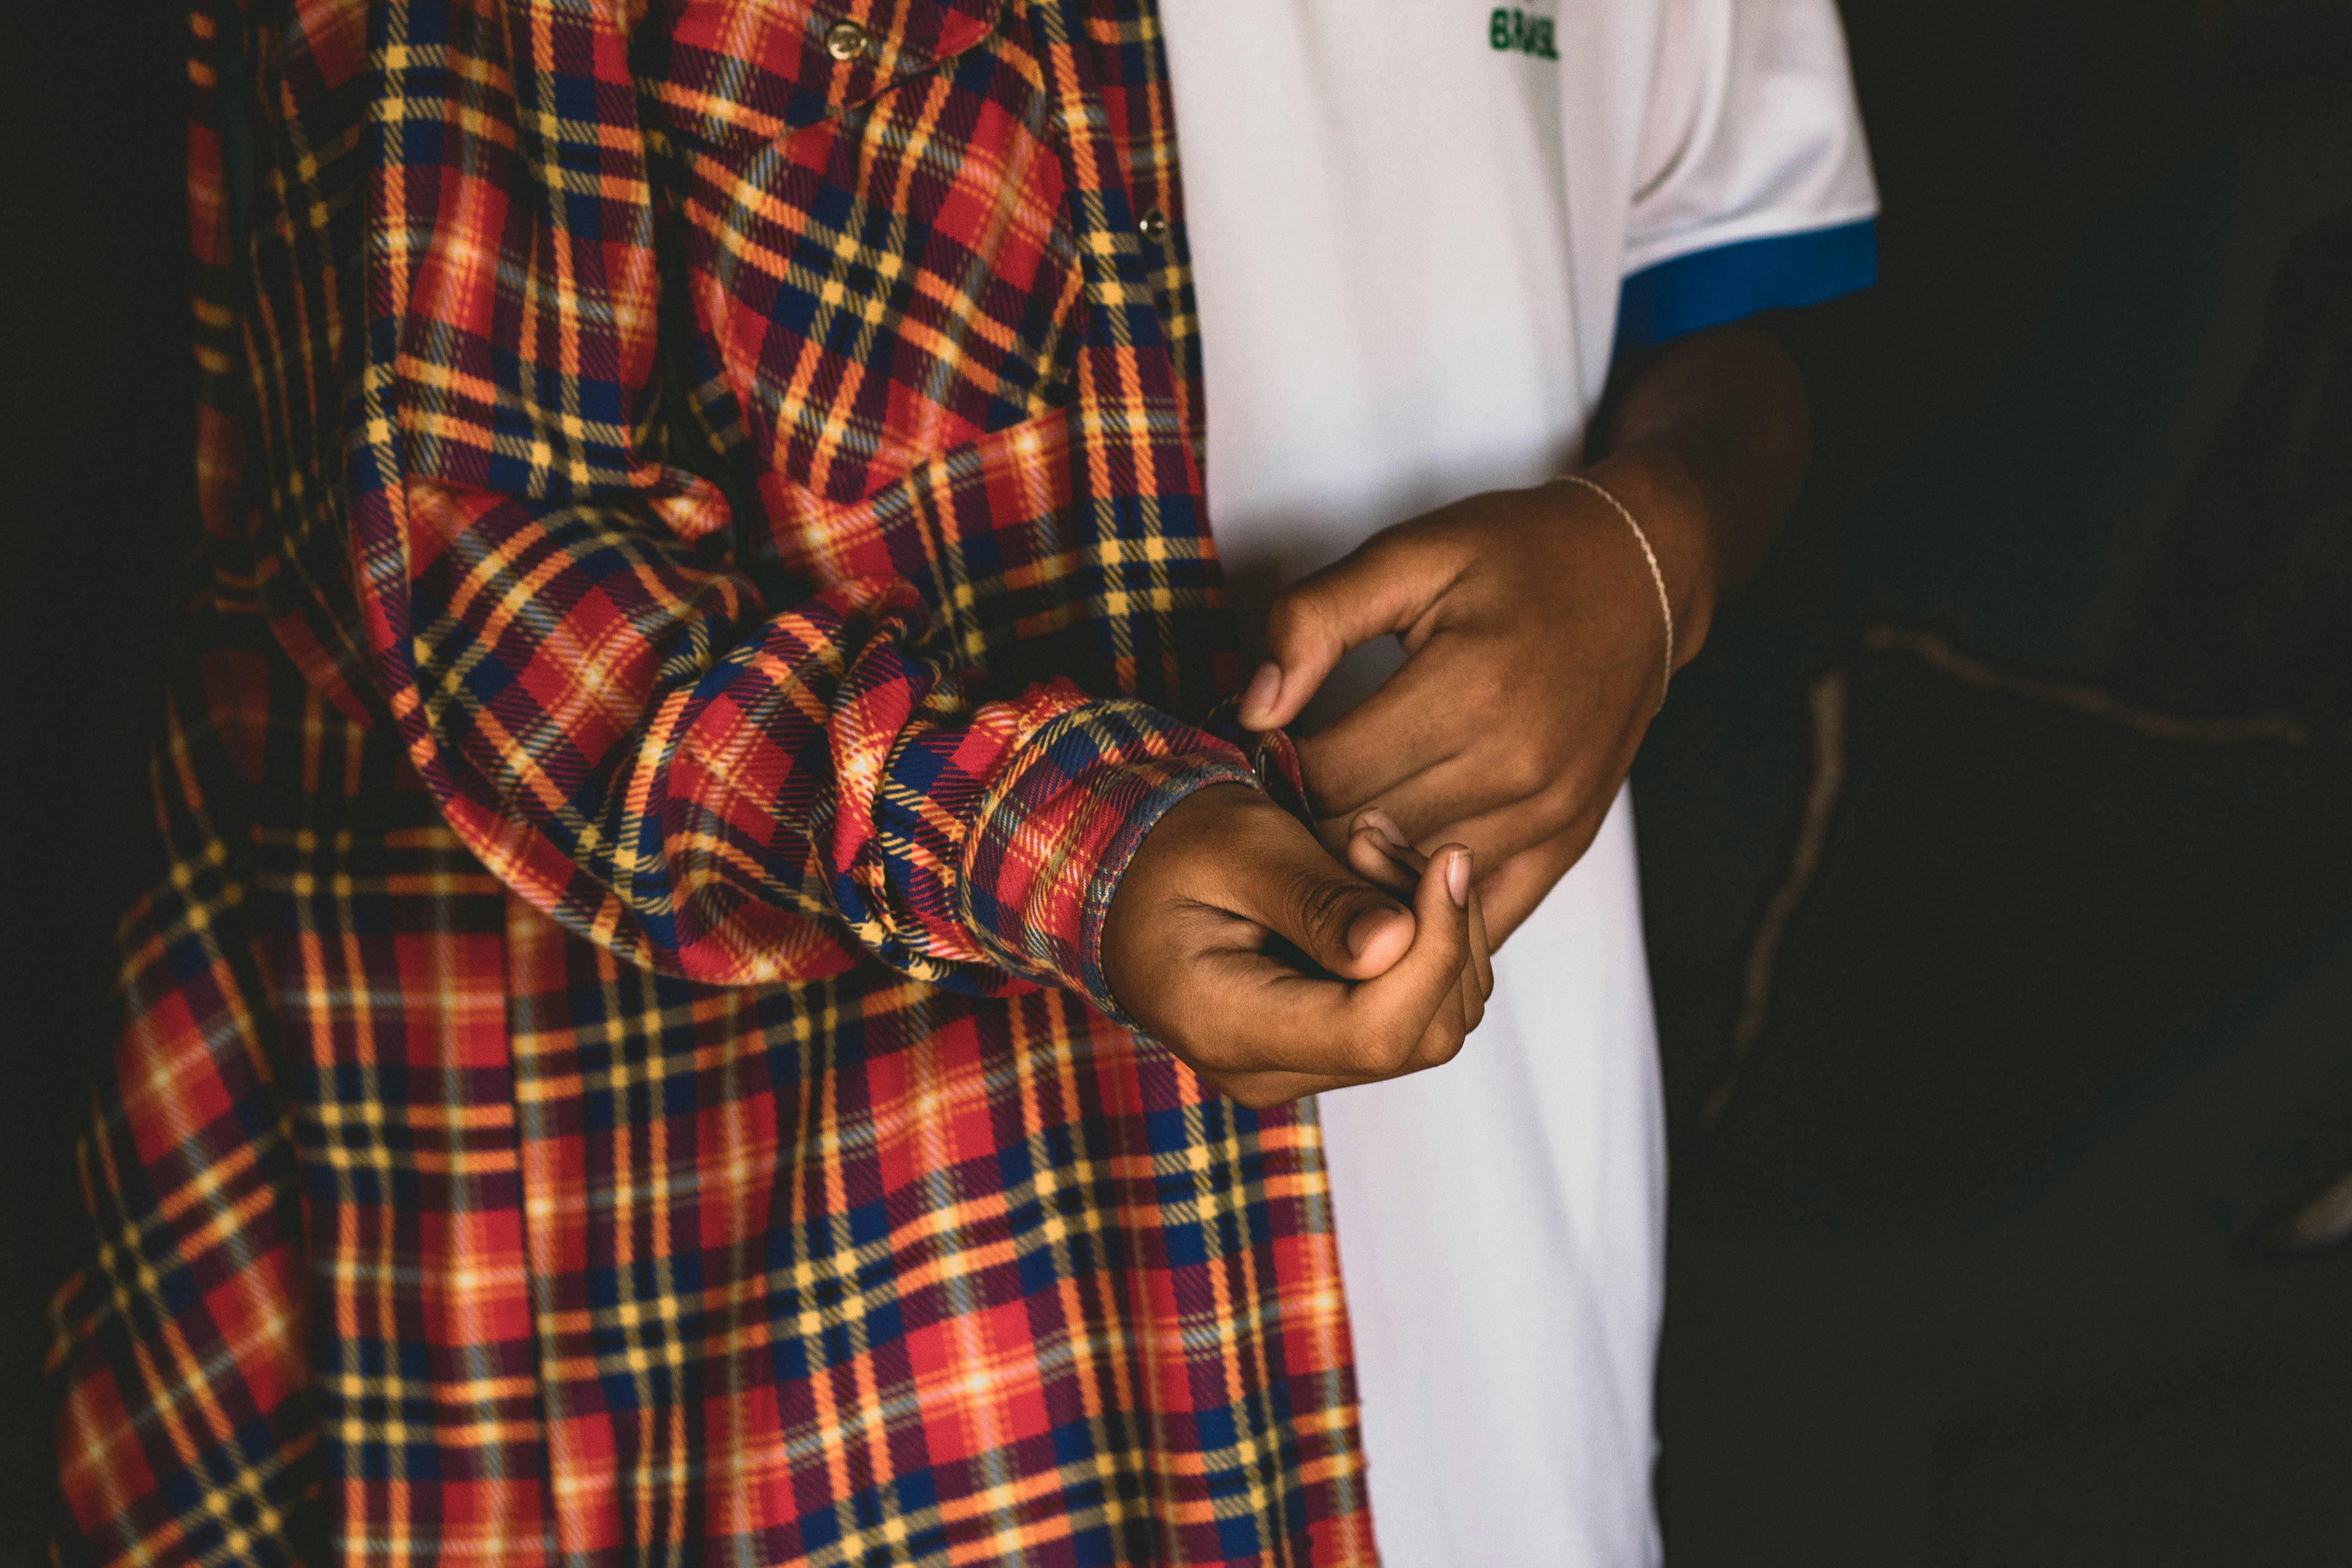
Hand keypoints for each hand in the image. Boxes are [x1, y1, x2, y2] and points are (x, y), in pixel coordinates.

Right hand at [1100, 784, 1489, 1108]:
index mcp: (1227, 1028)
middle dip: (1436, 925)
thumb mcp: (1237, 848)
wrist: (1132, 881)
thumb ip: (1315, 899)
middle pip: (1422, 1033)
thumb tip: (1399, 943)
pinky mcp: (1333, 1047)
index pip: (1375, 1031)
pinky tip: (1370, 879)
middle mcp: (1271, 1072)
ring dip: (1433, 924)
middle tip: (1374, 836)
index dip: (1438, 951)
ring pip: (1438, 1020)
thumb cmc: (1171, 853)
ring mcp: (1305, 1069)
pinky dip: (1426, 938)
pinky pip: (1424, 1009)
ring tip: (1365, 845)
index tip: (1449, 858)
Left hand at [1235, 449, 1715, 943]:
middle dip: (1298, 827)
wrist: (1641, 574)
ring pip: (1413, 889)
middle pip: (1360, 840)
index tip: (1248, 758)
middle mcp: (1515, 766)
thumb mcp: (1409, 554)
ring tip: (1315, 836)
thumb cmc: (1519, 555)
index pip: (1327, 777)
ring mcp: (1547, 815)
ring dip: (1352, 872)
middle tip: (1267, 804)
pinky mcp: (1566, 844)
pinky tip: (1384, 878)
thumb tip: (1251, 710)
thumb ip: (1315, 620)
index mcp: (1469, 689)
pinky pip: (1478, 916)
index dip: (1268, 773)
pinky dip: (1422, 908)